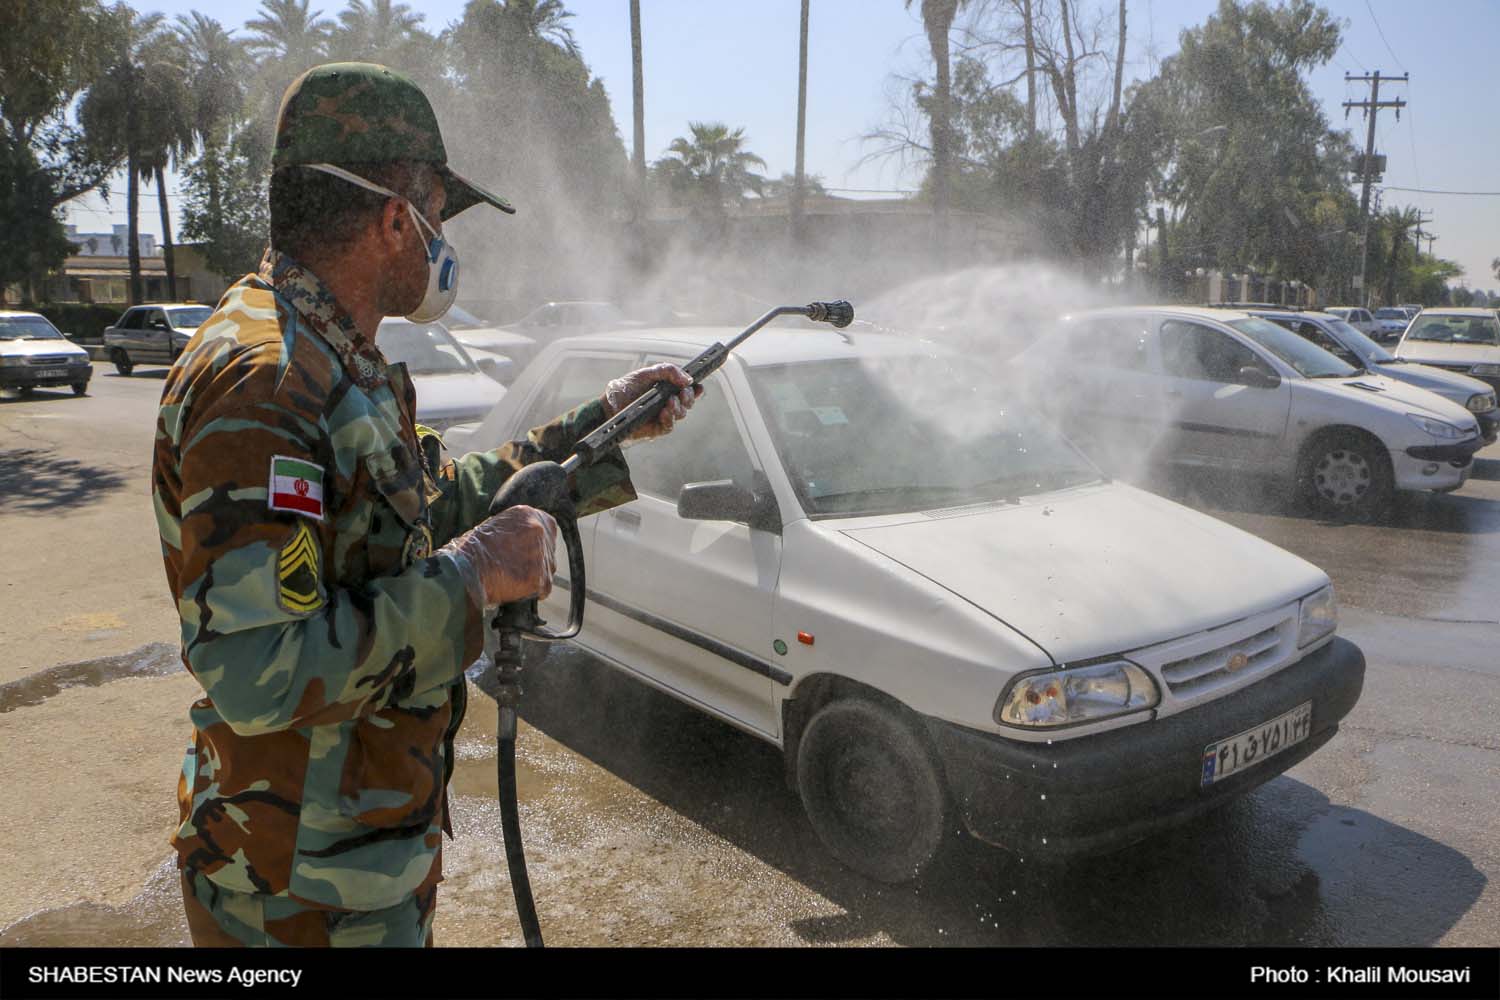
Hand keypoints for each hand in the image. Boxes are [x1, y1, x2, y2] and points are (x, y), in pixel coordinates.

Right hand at [440, 506, 557, 606]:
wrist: (463, 572)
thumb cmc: (471, 551)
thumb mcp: (494, 527)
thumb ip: (515, 530)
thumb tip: (524, 539)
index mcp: (526, 514)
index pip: (548, 526)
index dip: (541, 540)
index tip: (531, 550)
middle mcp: (537, 530)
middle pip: (549, 548)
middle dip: (539, 559)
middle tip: (520, 567)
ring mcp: (541, 553)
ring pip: (548, 568)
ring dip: (536, 575)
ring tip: (514, 578)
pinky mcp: (540, 577)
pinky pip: (545, 587)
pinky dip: (534, 591)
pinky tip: (517, 589)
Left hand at [602, 362, 704, 442]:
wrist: (609, 404)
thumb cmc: (627, 388)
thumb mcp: (647, 373)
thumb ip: (668, 371)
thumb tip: (688, 379)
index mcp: (667, 389)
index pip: (688, 389)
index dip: (696, 389)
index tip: (698, 386)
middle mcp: (668, 403)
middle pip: (688, 402)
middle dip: (689, 397)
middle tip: (683, 393)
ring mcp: (663, 416)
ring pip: (681, 414)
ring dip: (679, 407)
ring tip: (670, 402)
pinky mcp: (656, 429)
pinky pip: (669, 426)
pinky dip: (670, 419)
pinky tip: (665, 412)